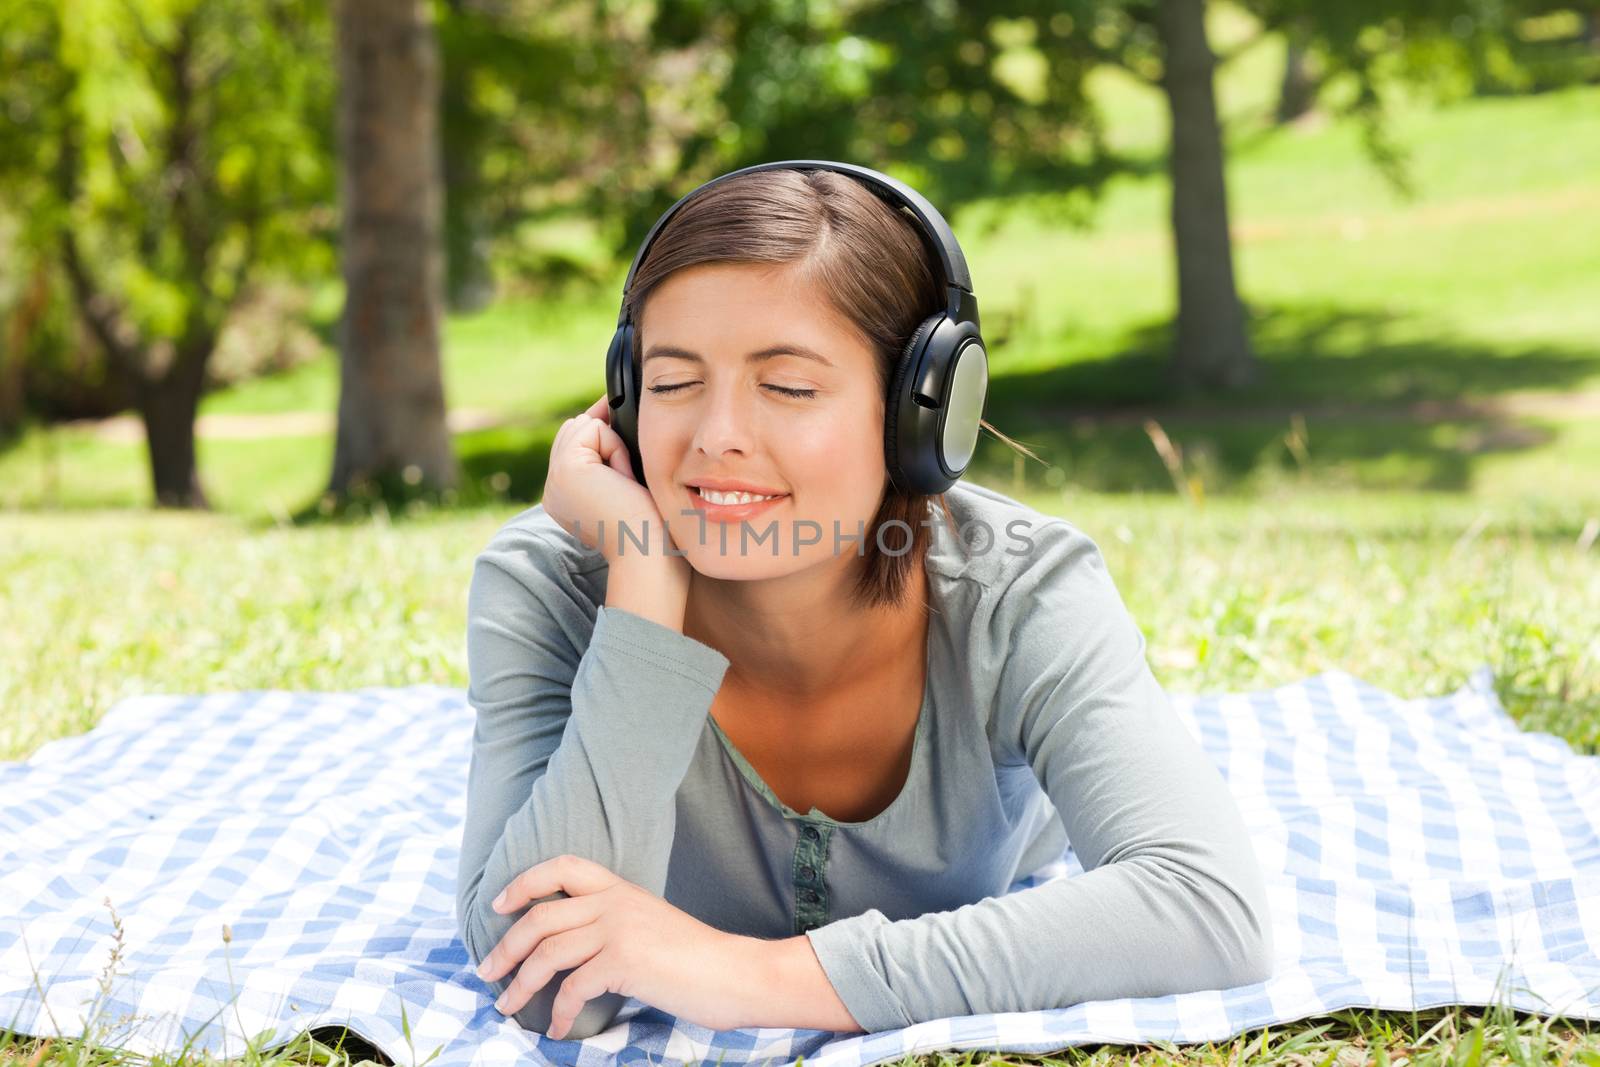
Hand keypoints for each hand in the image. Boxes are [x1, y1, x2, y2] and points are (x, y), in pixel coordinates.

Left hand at [476, 854, 758, 1037]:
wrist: (735, 973)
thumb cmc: (695, 958)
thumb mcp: (649, 923)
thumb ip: (613, 923)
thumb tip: (570, 947)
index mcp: (620, 887)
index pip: (562, 866)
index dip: (524, 883)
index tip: (499, 906)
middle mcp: (614, 902)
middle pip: (540, 916)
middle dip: (505, 947)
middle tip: (486, 972)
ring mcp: (618, 929)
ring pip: (546, 952)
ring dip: (519, 984)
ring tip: (506, 1005)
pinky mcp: (624, 961)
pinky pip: (572, 988)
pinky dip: (557, 1013)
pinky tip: (556, 1029)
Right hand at [541, 394, 684, 564]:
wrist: (647, 552)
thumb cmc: (651, 526)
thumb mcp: (626, 487)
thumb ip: (612, 460)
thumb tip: (614, 419)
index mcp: (566, 497)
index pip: (576, 444)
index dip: (603, 438)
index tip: (626, 456)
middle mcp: (553, 489)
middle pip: (576, 429)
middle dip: (608, 440)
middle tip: (627, 479)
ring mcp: (554, 479)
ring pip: (584, 426)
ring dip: (614, 446)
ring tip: (626, 481)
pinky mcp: (565, 469)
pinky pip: (594, 429)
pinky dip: (616, 448)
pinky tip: (623, 478)